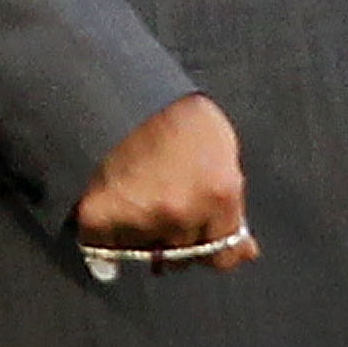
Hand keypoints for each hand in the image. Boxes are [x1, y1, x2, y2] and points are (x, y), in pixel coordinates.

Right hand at [74, 94, 258, 268]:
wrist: (125, 91)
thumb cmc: (182, 118)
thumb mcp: (224, 155)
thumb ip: (232, 209)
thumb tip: (247, 251)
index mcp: (219, 195)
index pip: (222, 255)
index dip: (212, 252)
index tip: (202, 244)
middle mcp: (182, 212)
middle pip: (181, 255)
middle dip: (175, 240)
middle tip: (162, 209)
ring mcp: (140, 216)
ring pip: (144, 252)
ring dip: (141, 237)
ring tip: (136, 200)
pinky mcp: (100, 215)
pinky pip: (101, 248)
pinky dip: (103, 240)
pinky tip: (109, 219)